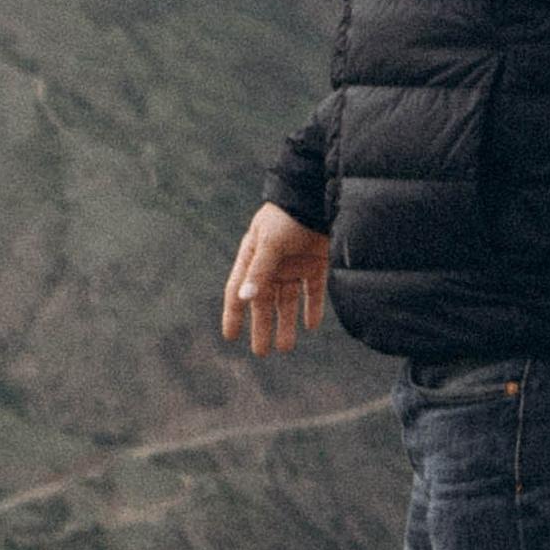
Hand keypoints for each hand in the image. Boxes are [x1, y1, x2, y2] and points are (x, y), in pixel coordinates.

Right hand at [222, 206, 330, 355]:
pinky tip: (311, 326)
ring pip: (288, 301)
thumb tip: (244, 298)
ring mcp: (294, 265)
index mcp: (253, 257)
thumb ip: (259, 270)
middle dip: (263, 327)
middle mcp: (272, 265)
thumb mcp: (270, 242)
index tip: (230, 336)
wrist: (318, 197)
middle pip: (264, 302)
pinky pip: (312, 291)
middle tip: (261, 352)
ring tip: (285, 348)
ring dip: (286, 323)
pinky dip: (312, 308)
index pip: (238, 290)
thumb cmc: (288, 215)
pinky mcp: (315, 264)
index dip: (233, 314)